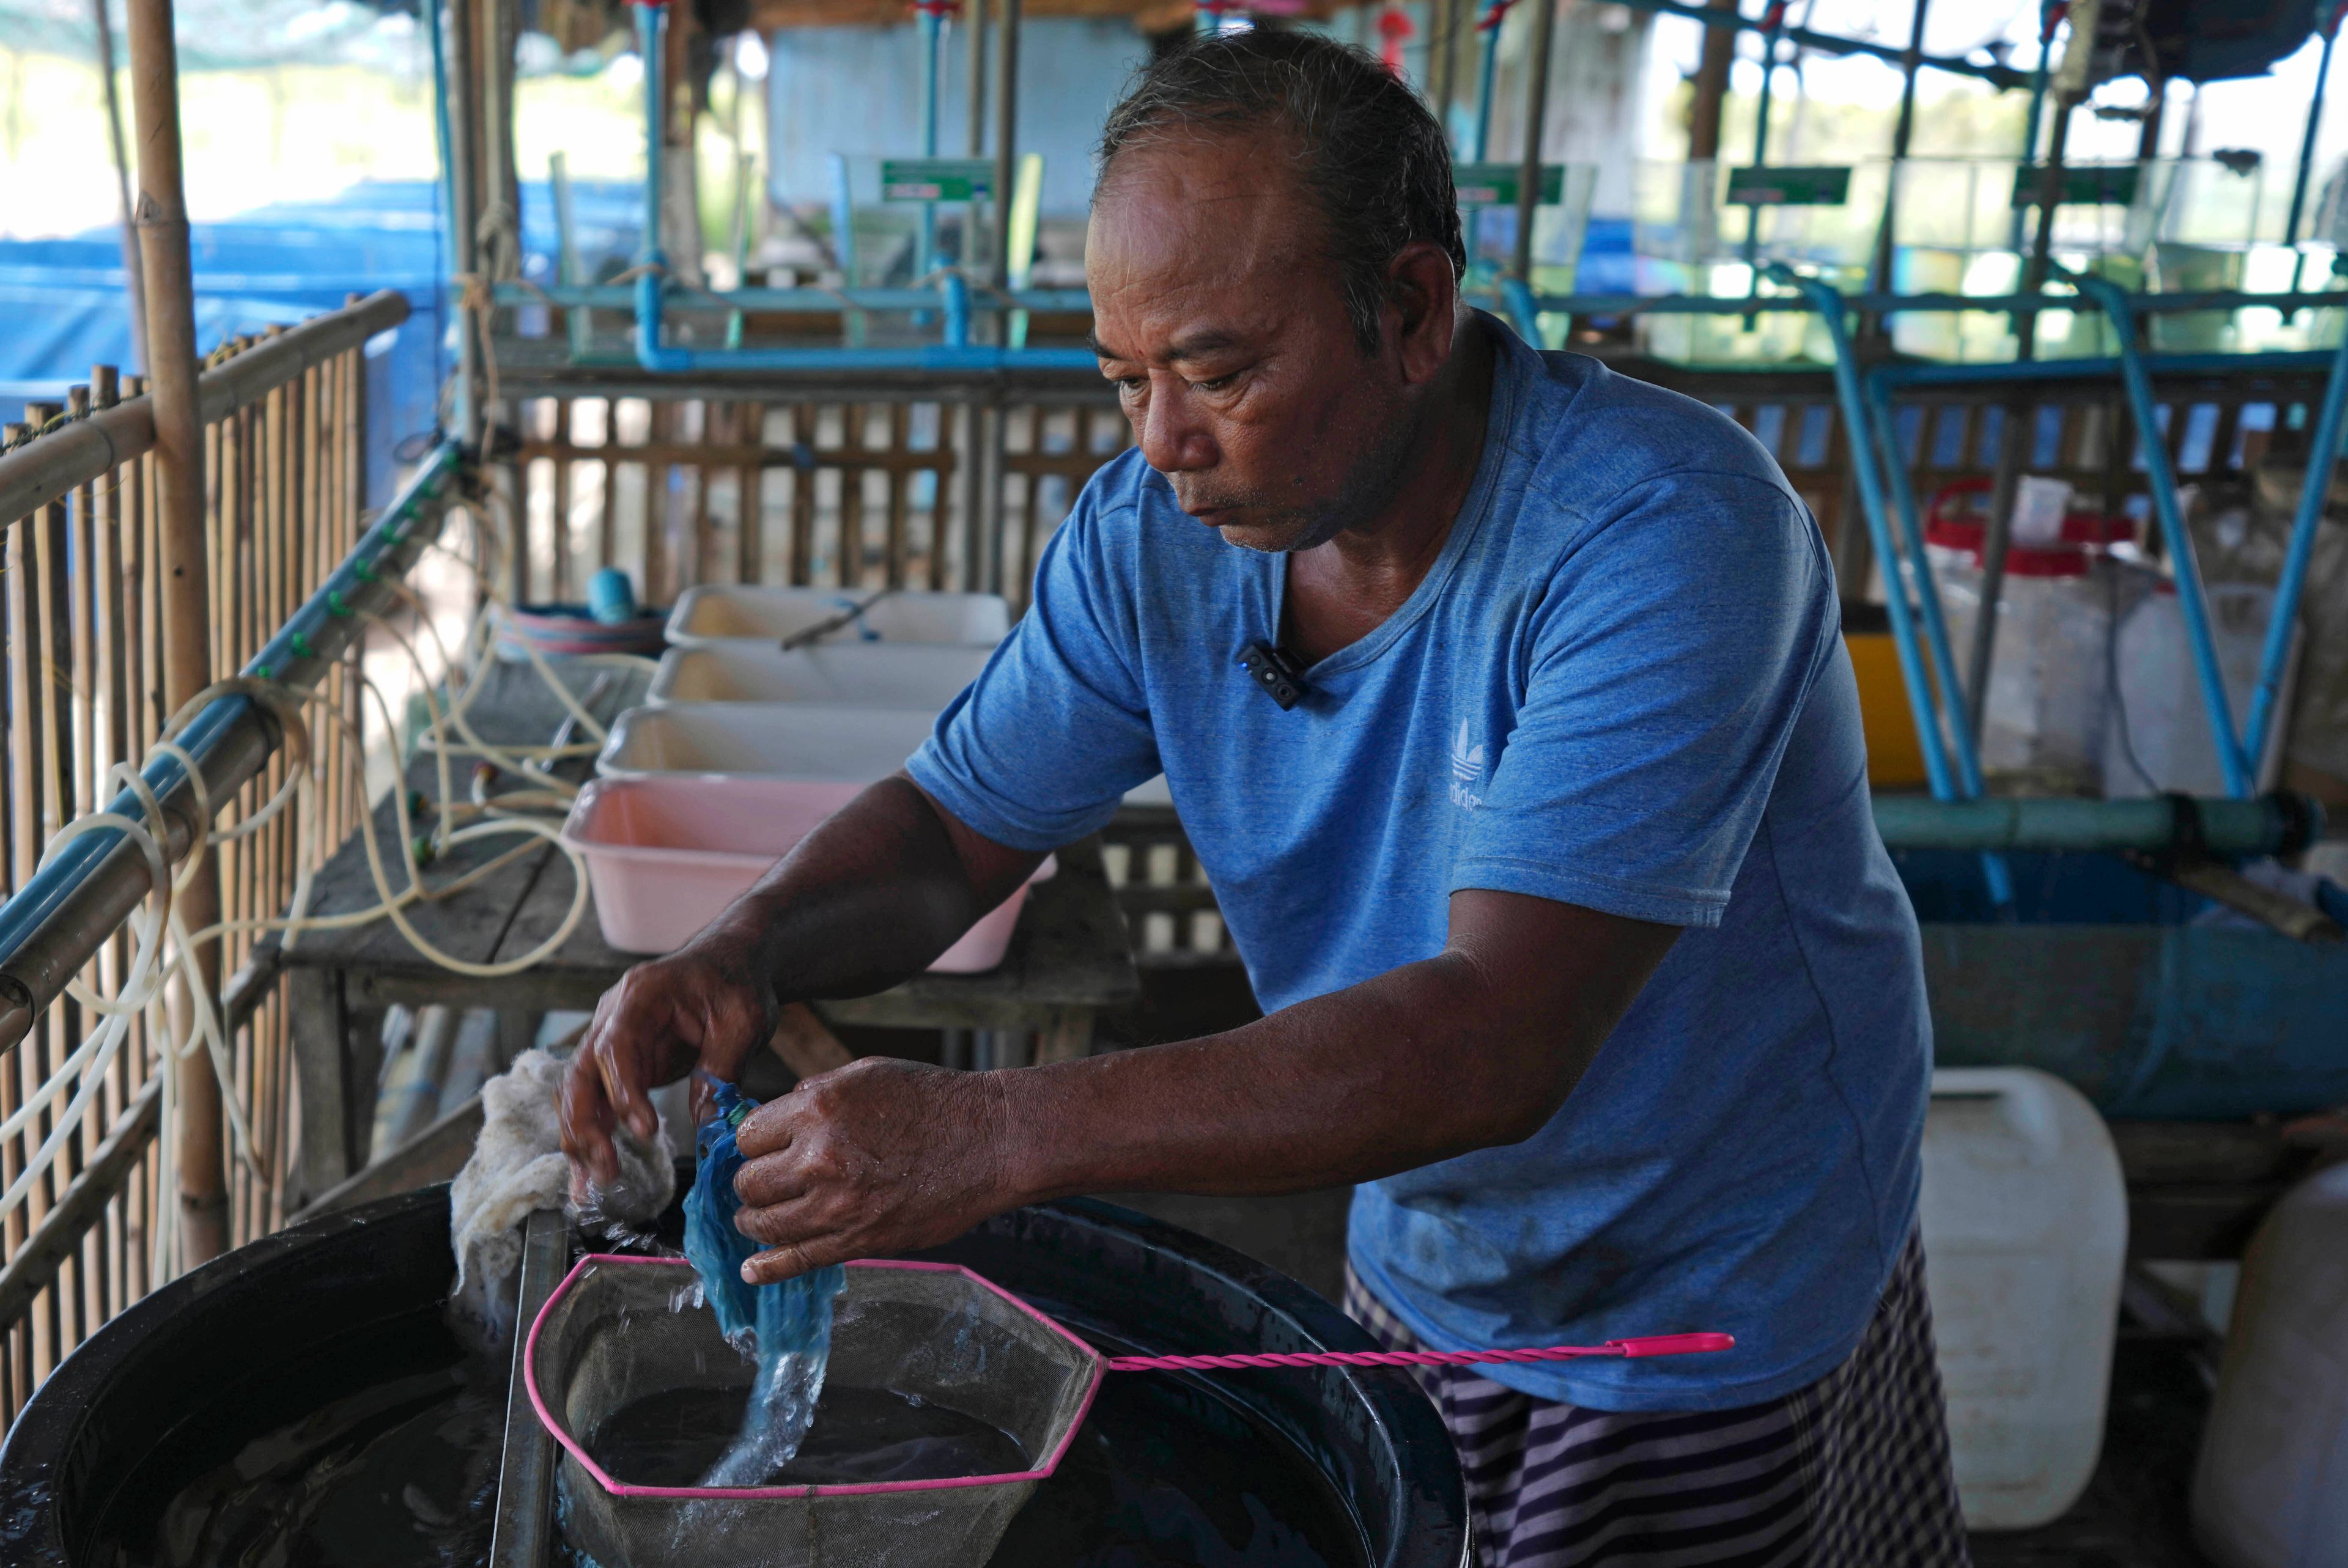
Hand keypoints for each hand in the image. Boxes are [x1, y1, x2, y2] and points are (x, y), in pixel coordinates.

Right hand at [560, 945, 774, 1191]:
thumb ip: (722, 1070)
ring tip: (591, 1185)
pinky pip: (596, 1099)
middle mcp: (613, 1015)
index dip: (624, 1091)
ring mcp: (610, 1037)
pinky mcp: (618, 1061)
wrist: (732, 960)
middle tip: (607, 1170)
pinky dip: (593, 1135)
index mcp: (642, 995)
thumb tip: (706, 1125)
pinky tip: (592, 1172)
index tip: (643, 1131)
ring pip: (578, 1091)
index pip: (617, 1046)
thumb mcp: (743, 1021)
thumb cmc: (737, 982)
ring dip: (581, 1138)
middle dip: (588, 1125)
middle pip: (581, 1072)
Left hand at [730, 1057, 1021, 1283]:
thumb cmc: (934, 1101)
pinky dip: (767, 1268)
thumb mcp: (866, 1074)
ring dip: (757, 1219)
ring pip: (763, 1222)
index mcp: (818, 1110)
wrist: (990, 1142)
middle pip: (749, 1182)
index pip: (748, 1136)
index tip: (765, 1148)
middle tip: (767, 1181)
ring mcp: (837, 1205)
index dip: (755, 1143)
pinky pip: (796, 1260)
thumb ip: (814, 1094)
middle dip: (753, 1181)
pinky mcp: (858, 1240)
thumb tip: (776, 1116)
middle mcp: (819, 1158)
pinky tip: (752, 1269)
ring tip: (763, 1215)